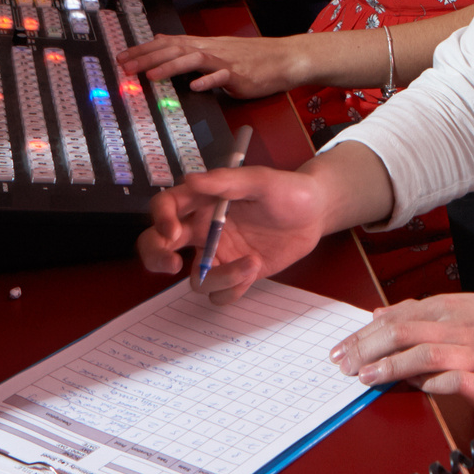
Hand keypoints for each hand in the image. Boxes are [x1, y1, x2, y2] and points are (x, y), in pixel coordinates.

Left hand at [119, 32, 305, 97]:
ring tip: (149, 76)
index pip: (167, 44)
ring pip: (192, 60)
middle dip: (146, 58)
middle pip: (174, 50)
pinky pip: (222, 77)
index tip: (122, 56)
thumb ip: (189, 46)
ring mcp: (225, 61)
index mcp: (203, 45)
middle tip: (124, 66)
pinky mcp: (239, 75)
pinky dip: (208, 81)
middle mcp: (211, 49)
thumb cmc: (251, 56)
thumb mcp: (216, 47)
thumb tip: (161, 40)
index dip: (143, 49)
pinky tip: (195, 86)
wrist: (283, 57)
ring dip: (169, 67)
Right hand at [137, 162, 330, 298]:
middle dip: (157, 257)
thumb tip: (191, 179)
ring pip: (196, 278)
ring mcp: (219, 254)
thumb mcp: (261, 180)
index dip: (160, 220)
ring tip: (252, 263)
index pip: (165, 208)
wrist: (316, 213)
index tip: (172, 233)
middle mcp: (204, 229)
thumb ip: (226, 181)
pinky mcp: (236, 273)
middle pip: (160, 246)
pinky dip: (233, 289)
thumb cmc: (288, 190)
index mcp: (204, 201)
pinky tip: (254, 270)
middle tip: (173, 263)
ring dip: (220, 277)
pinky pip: (220, 293)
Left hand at [332, 293, 473, 408]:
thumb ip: (418, 311)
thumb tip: (377, 315)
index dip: (365, 334)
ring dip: (392, 367)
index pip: (397, 318)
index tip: (340, 349)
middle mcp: (460, 327)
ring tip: (367, 377)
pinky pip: (457, 382)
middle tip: (343, 364)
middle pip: (405, 333)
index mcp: (450, 308)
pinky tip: (418, 388)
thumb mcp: (461, 305)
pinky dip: (435, 384)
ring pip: (426, 355)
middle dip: (368, 349)